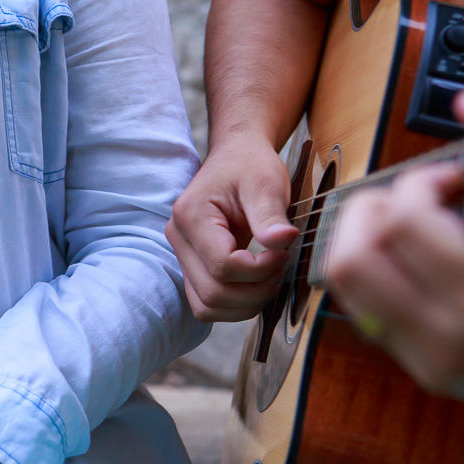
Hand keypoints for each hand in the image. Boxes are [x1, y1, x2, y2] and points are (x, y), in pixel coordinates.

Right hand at [167, 133, 298, 321]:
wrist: (236, 157)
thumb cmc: (249, 166)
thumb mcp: (265, 183)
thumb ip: (271, 214)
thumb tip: (285, 240)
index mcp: (191, 216)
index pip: (222, 266)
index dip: (258, 270)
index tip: (283, 253)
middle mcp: (178, 239)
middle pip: (211, 293)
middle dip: (253, 291)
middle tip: (280, 267)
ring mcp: (182, 256)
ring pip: (206, 306)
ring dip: (244, 304)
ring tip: (269, 279)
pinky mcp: (192, 267)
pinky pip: (206, 303)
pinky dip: (234, 304)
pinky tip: (256, 284)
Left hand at [324, 90, 463, 440]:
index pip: (407, 223)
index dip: (420, 181)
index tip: (452, 176)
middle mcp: (451, 337)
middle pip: (354, 258)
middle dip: (370, 208)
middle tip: (410, 196)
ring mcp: (433, 360)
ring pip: (347, 288)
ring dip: (361, 240)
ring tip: (404, 222)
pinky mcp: (427, 373)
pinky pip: (366, 312)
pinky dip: (376, 274)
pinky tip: (415, 258)